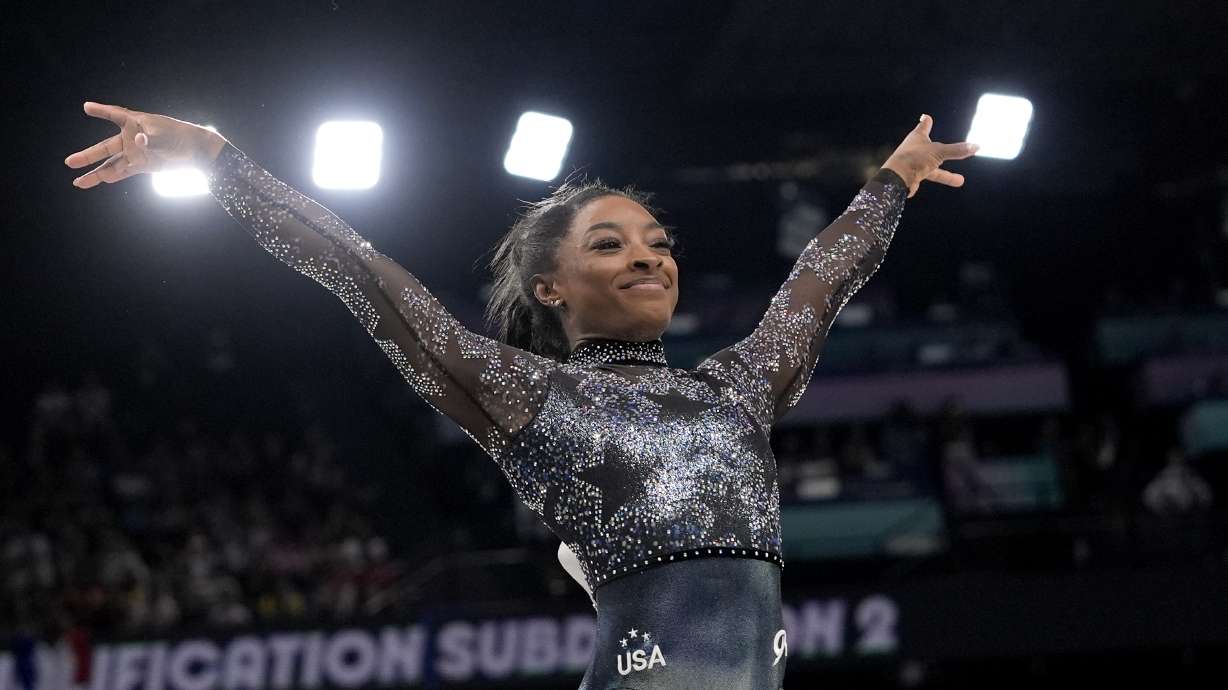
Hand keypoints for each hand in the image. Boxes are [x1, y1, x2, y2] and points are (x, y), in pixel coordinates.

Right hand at [65, 101, 226, 188]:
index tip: (87, 107)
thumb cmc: (181, 136)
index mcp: (136, 122)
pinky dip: (113, 177)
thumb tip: (138, 141)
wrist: (198, 151)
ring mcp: (136, 153)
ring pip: (111, 164)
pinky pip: (124, 171)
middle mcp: (131, 138)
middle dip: (88, 155)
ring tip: (78, 182)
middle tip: (69, 162)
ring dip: (96, 173)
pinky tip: (101, 181)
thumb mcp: (165, 135)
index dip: (102, 110)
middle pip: (105, 147)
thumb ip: (150, 139)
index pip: (115, 114)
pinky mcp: (143, 165)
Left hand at [881, 114, 977, 198]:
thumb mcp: (939, 152)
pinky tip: (932, 186)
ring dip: (946, 174)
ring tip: (960, 180)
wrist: (896, 179)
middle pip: (930, 147)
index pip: (923, 126)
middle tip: (945, 147)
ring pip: (933, 166)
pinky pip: (928, 177)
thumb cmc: (915, 159)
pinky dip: (936, 180)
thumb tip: (976, 146)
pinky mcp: (913, 176)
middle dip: (940, 149)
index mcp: (917, 137)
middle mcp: (914, 149)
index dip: (926, 122)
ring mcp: (913, 163)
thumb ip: (957, 150)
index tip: (925, 117)